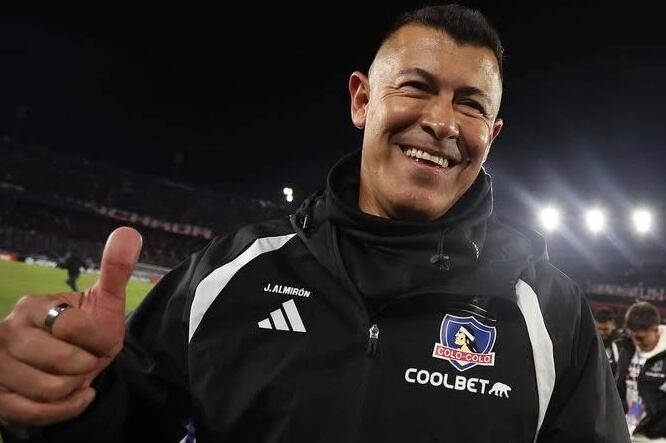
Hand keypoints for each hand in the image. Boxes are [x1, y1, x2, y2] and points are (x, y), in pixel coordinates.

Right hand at [0, 227, 141, 425]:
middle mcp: (6, 334)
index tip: (101, 340)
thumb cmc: (87, 331)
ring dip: (77, 387)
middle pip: (63, 364)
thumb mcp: (104, 301)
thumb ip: (115, 269)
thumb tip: (129, 233)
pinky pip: (35, 413)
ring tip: (78, 376)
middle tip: (88, 360)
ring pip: (49, 390)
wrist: (72, 364)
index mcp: (32, 307)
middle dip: (88, 366)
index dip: (100, 340)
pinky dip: (65, 409)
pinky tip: (77, 396)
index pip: (75, 328)